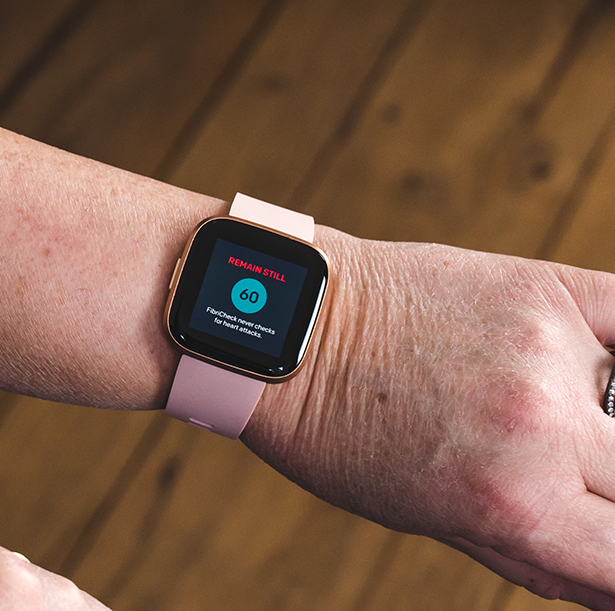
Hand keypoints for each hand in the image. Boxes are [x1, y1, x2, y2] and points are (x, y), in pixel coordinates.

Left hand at [245, 233, 614, 608]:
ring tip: (568, 426)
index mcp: (513, 503)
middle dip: (612, 495)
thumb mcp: (420, 515)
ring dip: (614, 428)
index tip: (604, 547)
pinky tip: (610, 369)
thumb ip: (529, 553)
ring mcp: (550, 351)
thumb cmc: (335, 429)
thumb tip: (611, 584)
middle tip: (574, 481)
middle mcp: (543, 427)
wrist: (286, 324)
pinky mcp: (543, 286)